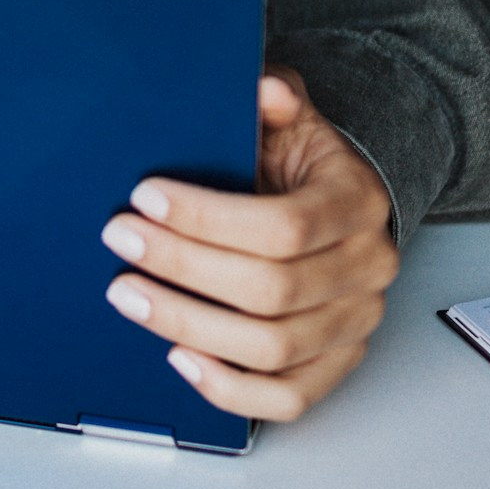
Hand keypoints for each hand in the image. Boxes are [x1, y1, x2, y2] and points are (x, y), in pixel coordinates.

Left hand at [100, 72, 398, 422]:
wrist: (338, 207)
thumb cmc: (301, 165)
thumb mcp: (290, 120)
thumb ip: (276, 101)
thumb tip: (264, 90)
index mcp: (358, 204)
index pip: (284, 226)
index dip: (207, 219)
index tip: (144, 199)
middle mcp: (368, 270)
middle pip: (271, 290)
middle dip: (182, 267)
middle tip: (122, 242)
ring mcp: (355, 324)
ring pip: (272, 348)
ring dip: (189, 325)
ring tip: (130, 296)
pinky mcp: (335, 364)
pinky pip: (287, 398)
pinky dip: (229, 388)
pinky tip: (179, 357)